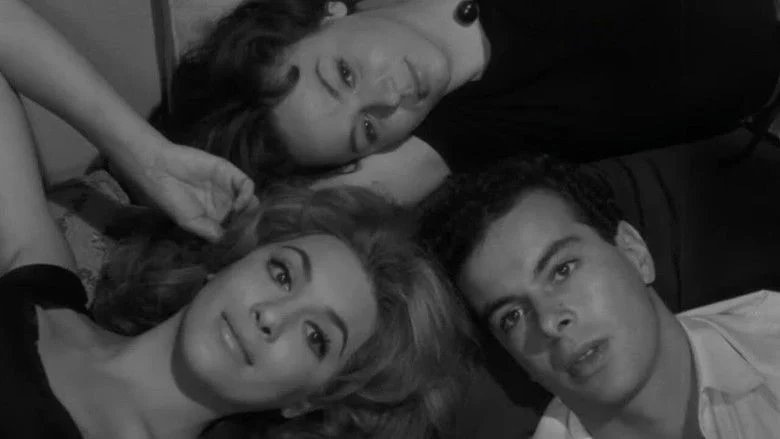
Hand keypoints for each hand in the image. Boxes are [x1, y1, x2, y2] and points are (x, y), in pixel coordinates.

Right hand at [112, 142, 258, 241]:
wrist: (159, 170)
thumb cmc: (171, 198)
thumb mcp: (190, 222)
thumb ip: (211, 232)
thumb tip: (230, 243)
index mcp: (218, 218)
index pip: (238, 229)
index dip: (242, 236)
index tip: (240, 243)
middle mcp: (227, 204)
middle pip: (249, 216)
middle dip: (249, 225)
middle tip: (244, 231)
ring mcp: (230, 189)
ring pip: (252, 202)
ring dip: (250, 212)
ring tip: (238, 219)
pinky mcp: (231, 173)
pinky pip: (248, 185)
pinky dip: (247, 196)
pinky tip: (238, 205)